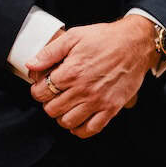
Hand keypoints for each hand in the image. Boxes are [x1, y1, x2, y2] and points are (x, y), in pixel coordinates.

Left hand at [24, 17, 158, 137]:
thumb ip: (49, 52)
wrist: (135, 44)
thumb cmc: (105, 38)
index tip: (41, 86)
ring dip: (61, 116)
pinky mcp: (111, 108)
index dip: (37, 90)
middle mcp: (83, 90)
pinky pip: (91, 129)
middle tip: (53, 95)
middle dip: (48, 103)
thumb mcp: (73, 37)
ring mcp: (97, 101)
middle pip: (52, 109)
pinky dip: (80, 130)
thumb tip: (31, 65)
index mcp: (71, 72)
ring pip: (68, 122)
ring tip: (64, 106)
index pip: (41, 92)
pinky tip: (77, 121)